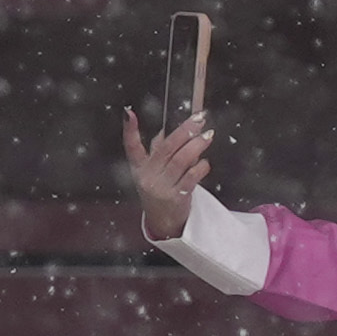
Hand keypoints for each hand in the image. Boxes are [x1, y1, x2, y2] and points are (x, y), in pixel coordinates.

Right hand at [120, 105, 215, 244]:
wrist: (163, 222)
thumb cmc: (160, 191)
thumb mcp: (152, 171)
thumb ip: (158, 151)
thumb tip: (166, 130)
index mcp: (140, 167)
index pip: (131, 146)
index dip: (129, 130)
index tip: (129, 113)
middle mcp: (148, 176)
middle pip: (166, 148)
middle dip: (184, 131)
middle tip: (199, 119)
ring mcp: (162, 187)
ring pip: (181, 160)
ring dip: (196, 146)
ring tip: (208, 136)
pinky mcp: (176, 197)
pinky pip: (191, 178)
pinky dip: (200, 167)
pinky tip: (205, 162)